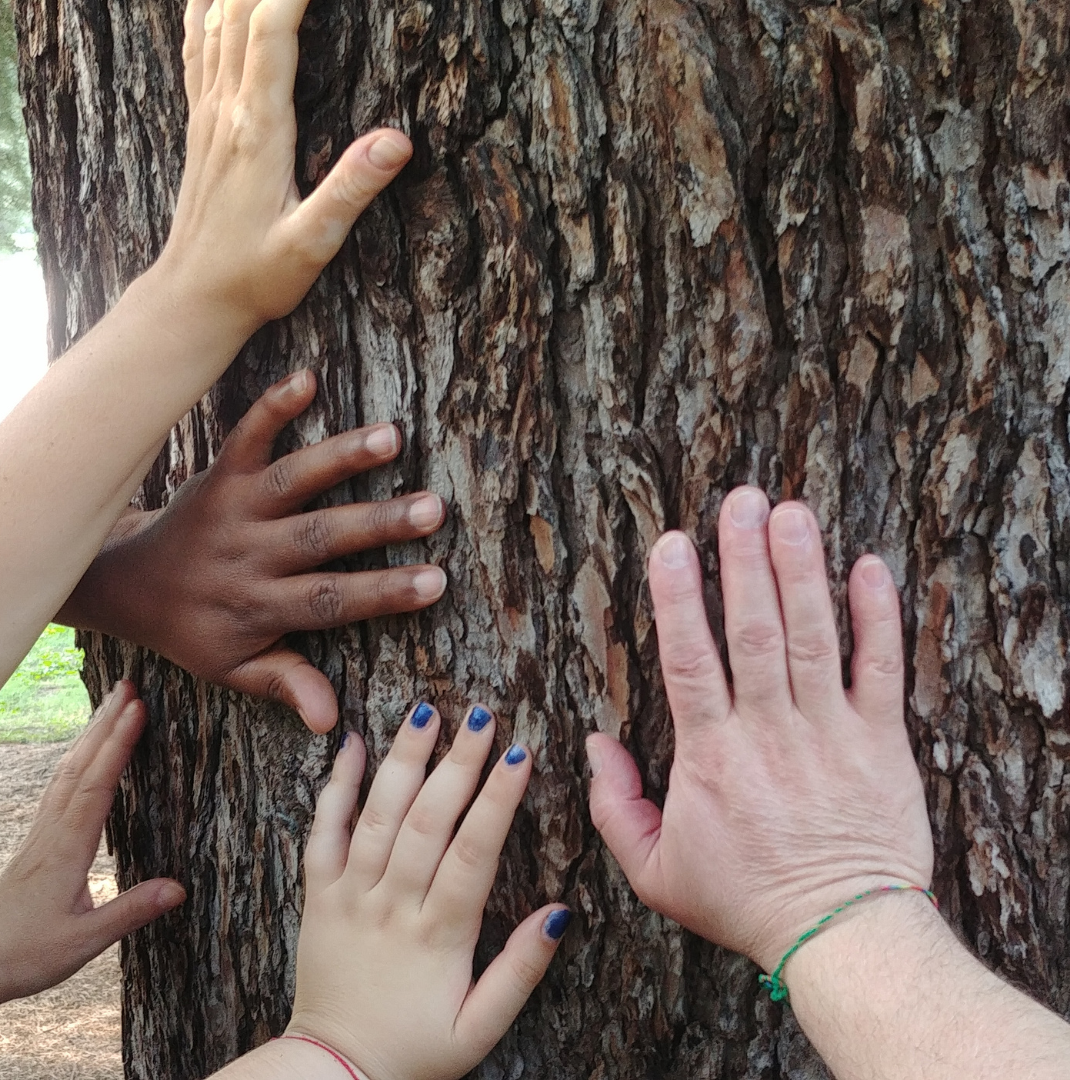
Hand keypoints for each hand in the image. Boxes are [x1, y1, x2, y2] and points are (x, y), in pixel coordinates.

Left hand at [0, 683, 184, 1008]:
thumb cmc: (24, 955)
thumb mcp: (81, 942)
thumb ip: (130, 912)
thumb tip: (178, 888)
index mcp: (67, 849)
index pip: (97, 785)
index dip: (119, 744)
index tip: (139, 708)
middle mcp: (53, 832)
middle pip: (80, 765)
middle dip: (105, 722)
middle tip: (129, 684)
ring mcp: (42, 834)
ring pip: (67, 770)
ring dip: (91, 733)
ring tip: (112, 703)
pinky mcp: (39, 841)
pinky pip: (60, 785)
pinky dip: (78, 756)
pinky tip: (86, 750)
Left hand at [58, 371, 447, 734]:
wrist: (124, 584)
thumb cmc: (193, 628)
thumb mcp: (232, 668)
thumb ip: (283, 684)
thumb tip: (331, 720)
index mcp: (258, 605)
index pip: (329, 600)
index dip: (383, 592)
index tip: (435, 581)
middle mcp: (249, 554)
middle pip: (319, 537)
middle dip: (378, 522)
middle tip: (433, 509)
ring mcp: (234, 509)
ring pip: (290, 481)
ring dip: (339, 458)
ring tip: (391, 437)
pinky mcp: (219, 473)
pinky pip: (245, 436)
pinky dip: (273, 407)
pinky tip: (309, 379)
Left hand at [154, 0, 411, 334]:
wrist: (194, 296)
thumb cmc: (255, 276)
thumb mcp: (313, 243)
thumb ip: (351, 190)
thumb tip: (398, 141)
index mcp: (258, 129)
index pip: (272, 27)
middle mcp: (226, 110)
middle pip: (238, 9)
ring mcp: (206, 115)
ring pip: (211, 19)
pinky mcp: (199, 127)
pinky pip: (196, 48)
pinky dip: (206, 11)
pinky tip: (213, 0)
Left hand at [287, 703, 569, 1079]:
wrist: (330, 1075)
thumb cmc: (413, 1052)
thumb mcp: (479, 1029)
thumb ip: (520, 971)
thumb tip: (558, 913)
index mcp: (438, 936)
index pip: (473, 853)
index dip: (497, 800)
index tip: (519, 753)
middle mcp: (393, 905)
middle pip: (428, 822)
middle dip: (458, 763)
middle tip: (481, 715)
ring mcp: (350, 896)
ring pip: (377, 816)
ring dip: (403, 760)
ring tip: (425, 712)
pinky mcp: (318, 896)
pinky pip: (322, 833)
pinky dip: (336, 787)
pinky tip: (352, 746)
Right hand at [587, 486, 933, 973]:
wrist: (841, 937)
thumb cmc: (744, 900)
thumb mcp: (654, 871)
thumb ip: (613, 806)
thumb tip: (594, 743)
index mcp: (711, 757)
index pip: (690, 662)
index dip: (680, 598)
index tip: (673, 545)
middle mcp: (769, 733)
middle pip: (754, 632)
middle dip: (744, 561)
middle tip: (739, 501)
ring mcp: (828, 733)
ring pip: (812, 638)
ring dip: (800, 571)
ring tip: (790, 512)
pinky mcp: (880, 742)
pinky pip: (879, 670)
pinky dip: (875, 617)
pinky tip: (867, 566)